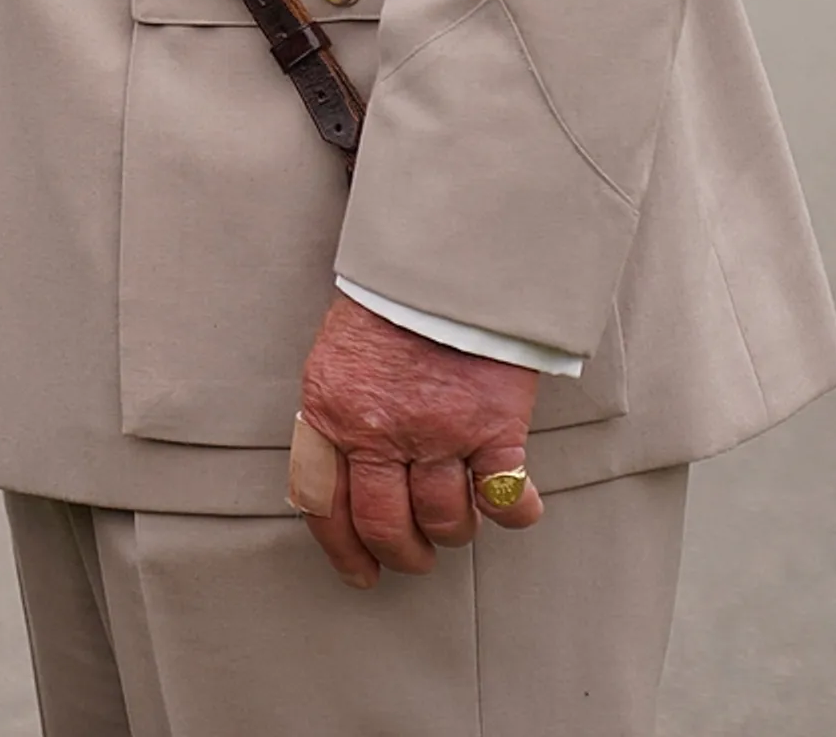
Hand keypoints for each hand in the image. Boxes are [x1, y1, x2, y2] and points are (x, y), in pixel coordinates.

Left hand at [286, 290, 542, 588]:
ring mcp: (438, 432)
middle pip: (383, 524)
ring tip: (457, 522)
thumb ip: (338, 414)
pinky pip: (504, 497)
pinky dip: (514, 513)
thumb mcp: (337, 358)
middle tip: (415, 558)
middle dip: (401, 554)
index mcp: (330, 411)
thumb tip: (344, 475)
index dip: (340, 546)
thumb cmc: (388, 307)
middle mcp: (379, 431)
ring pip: (444, 520)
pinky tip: (514, 504)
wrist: (443, 264)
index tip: (359, 571)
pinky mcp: (493, 427)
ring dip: (453, 533)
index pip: (320, 500)